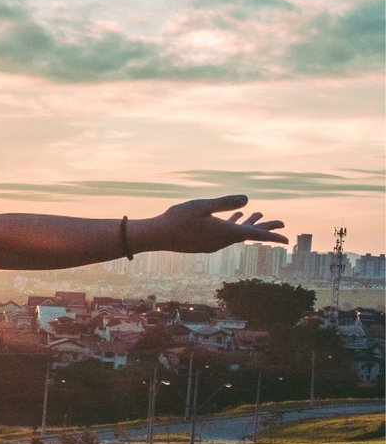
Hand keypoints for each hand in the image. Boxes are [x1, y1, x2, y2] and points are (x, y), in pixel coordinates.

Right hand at [140, 195, 286, 253]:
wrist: (157, 236)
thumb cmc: (177, 219)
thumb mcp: (202, 206)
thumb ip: (224, 203)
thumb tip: (247, 200)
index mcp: (225, 232)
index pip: (255, 234)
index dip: (272, 234)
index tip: (287, 238)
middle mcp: (222, 241)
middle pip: (249, 234)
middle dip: (265, 227)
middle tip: (281, 223)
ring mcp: (213, 243)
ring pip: (236, 233)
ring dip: (248, 224)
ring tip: (258, 214)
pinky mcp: (205, 243)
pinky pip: (225, 234)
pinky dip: (233, 226)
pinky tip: (231, 219)